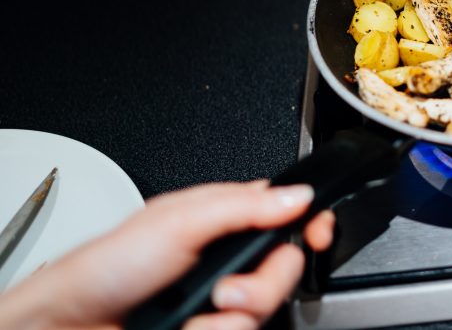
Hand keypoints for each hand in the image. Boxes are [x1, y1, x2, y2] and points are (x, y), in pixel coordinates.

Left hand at [0, 181, 335, 329]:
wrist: (74, 325)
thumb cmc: (111, 265)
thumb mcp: (180, 221)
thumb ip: (244, 205)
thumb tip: (298, 195)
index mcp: (226, 216)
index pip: (289, 212)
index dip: (311, 222)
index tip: (318, 232)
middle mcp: (229, 257)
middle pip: (287, 266)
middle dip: (264, 282)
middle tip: (228, 287)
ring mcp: (222, 299)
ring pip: (267, 308)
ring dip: (233, 315)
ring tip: (201, 308)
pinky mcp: (213, 328)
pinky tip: (188, 325)